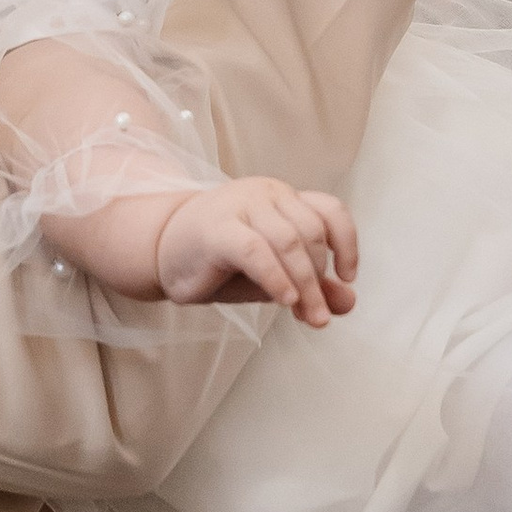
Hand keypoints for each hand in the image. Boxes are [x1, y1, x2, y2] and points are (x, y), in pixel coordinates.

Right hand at [153, 177, 359, 324]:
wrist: (163, 252)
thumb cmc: (221, 262)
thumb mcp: (274, 276)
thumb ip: (312, 285)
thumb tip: (349, 303)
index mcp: (284, 199)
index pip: (330, 211)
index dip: (348, 243)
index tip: (347, 278)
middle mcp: (267, 194)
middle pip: (312, 233)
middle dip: (320, 280)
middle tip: (318, 317)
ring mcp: (241, 205)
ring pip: (289, 242)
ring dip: (306, 285)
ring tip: (309, 317)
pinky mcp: (217, 228)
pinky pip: (257, 251)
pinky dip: (277, 278)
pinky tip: (286, 301)